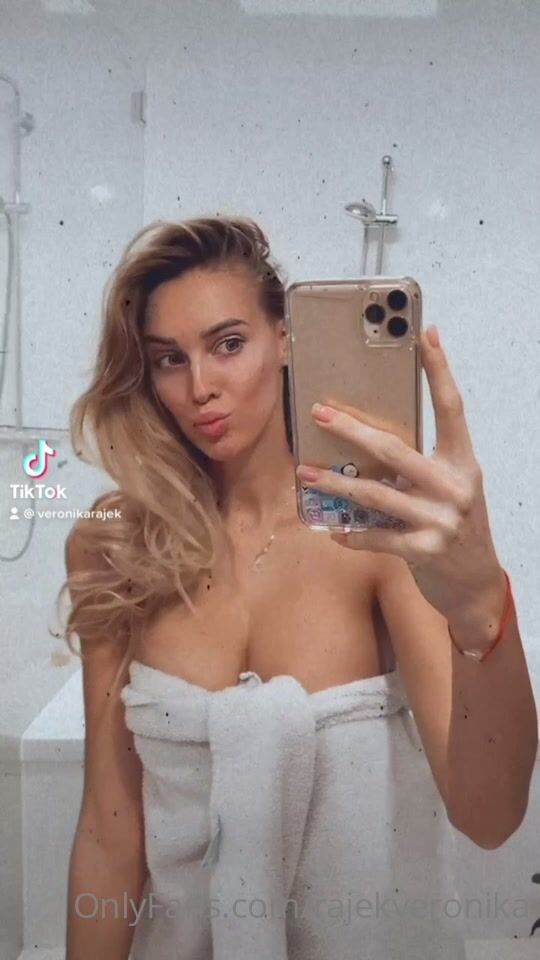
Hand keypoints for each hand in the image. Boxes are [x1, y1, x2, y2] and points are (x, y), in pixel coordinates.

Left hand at [296, 325, 503, 621]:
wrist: (476, 582)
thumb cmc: (457, 523)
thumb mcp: (451, 486)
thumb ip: (423, 462)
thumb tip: (371, 436)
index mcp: (463, 461)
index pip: (452, 408)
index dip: (439, 370)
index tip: (425, 334)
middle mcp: (455, 487)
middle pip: (396, 450)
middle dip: (353, 430)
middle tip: (320, 414)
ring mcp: (441, 521)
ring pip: (377, 494)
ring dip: (337, 483)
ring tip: (307, 472)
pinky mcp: (425, 551)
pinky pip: (378, 537)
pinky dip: (353, 533)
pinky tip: (333, 529)